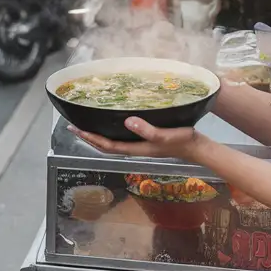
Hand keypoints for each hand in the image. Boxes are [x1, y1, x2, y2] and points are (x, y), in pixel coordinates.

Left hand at [69, 118, 202, 160]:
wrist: (197, 147)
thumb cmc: (182, 140)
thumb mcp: (165, 135)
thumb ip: (148, 130)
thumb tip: (128, 122)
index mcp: (137, 148)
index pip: (108, 145)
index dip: (91, 138)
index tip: (76, 130)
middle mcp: (135, 148)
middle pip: (106, 146)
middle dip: (89, 138)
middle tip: (74, 127)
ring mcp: (140, 145)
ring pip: (113, 142)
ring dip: (97, 135)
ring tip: (86, 126)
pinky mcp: (145, 140)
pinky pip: (122, 138)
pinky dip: (110, 132)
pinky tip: (111, 123)